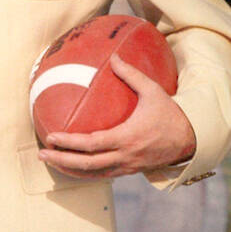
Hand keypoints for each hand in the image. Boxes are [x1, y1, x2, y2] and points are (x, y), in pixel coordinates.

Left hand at [38, 53, 195, 177]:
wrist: (191, 139)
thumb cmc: (169, 114)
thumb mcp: (153, 91)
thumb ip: (131, 74)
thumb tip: (113, 56)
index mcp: (128, 137)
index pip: (93, 143)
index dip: (70, 142)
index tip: (51, 136)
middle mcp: (126, 155)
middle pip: (88, 163)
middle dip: (62, 160)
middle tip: (41, 153)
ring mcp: (128, 166)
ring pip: (94, 173)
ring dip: (70, 169)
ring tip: (49, 160)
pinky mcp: (130, 170)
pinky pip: (103, 175)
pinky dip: (85, 173)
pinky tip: (70, 167)